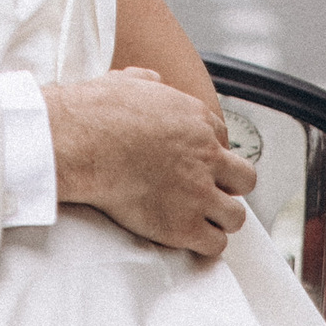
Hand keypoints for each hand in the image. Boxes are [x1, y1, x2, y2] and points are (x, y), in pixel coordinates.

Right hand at [44, 70, 256, 260]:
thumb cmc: (97, 112)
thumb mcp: (128, 82)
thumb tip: (152, 80)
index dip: (211, 156)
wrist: (82, 142)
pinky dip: (206, 245)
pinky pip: (215, 243)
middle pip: (244, 178)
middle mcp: (206, 155)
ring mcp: (198, 192)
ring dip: (220, 218)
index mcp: (196, 120)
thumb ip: (148, 82)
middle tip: (208, 193)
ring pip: (236, 215)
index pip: (223, 141)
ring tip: (202, 221)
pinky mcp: (183, 225)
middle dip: (229, 186)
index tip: (197, 166)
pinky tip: (191, 240)